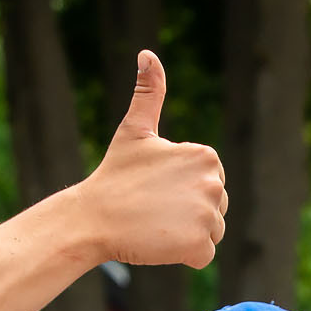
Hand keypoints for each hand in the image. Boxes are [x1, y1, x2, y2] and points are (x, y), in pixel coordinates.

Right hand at [78, 53, 226, 267]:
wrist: (94, 218)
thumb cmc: (115, 175)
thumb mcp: (134, 130)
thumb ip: (149, 93)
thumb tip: (147, 54)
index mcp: (206, 156)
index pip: (211, 183)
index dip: (184, 190)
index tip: (157, 188)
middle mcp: (214, 182)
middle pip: (216, 209)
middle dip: (189, 214)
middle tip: (154, 209)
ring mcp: (208, 215)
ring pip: (212, 233)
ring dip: (187, 235)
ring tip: (157, 224)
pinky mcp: (199, 244)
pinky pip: (204, 255)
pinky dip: (184, 255)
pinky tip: (160, 242)